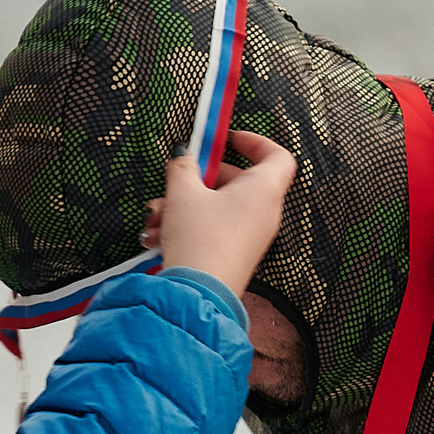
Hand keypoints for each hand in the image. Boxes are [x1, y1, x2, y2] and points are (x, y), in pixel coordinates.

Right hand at [143, 130, 293, 296]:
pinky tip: (157, 237)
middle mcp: (263, 214)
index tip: (228, 140)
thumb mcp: (183, 193)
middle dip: (200, 179)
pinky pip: (213, 230)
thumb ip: (183, 167)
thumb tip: (183, 157)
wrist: (197, 293)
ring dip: (184, 206)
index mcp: (263, 191)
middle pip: (238, 181)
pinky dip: (188, 227)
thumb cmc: (199, 240)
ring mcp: (250, 237)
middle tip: (176, 181)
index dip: (256, 142)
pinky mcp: (234, 255)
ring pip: (218, 208)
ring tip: (155, 217)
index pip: (278, 156)